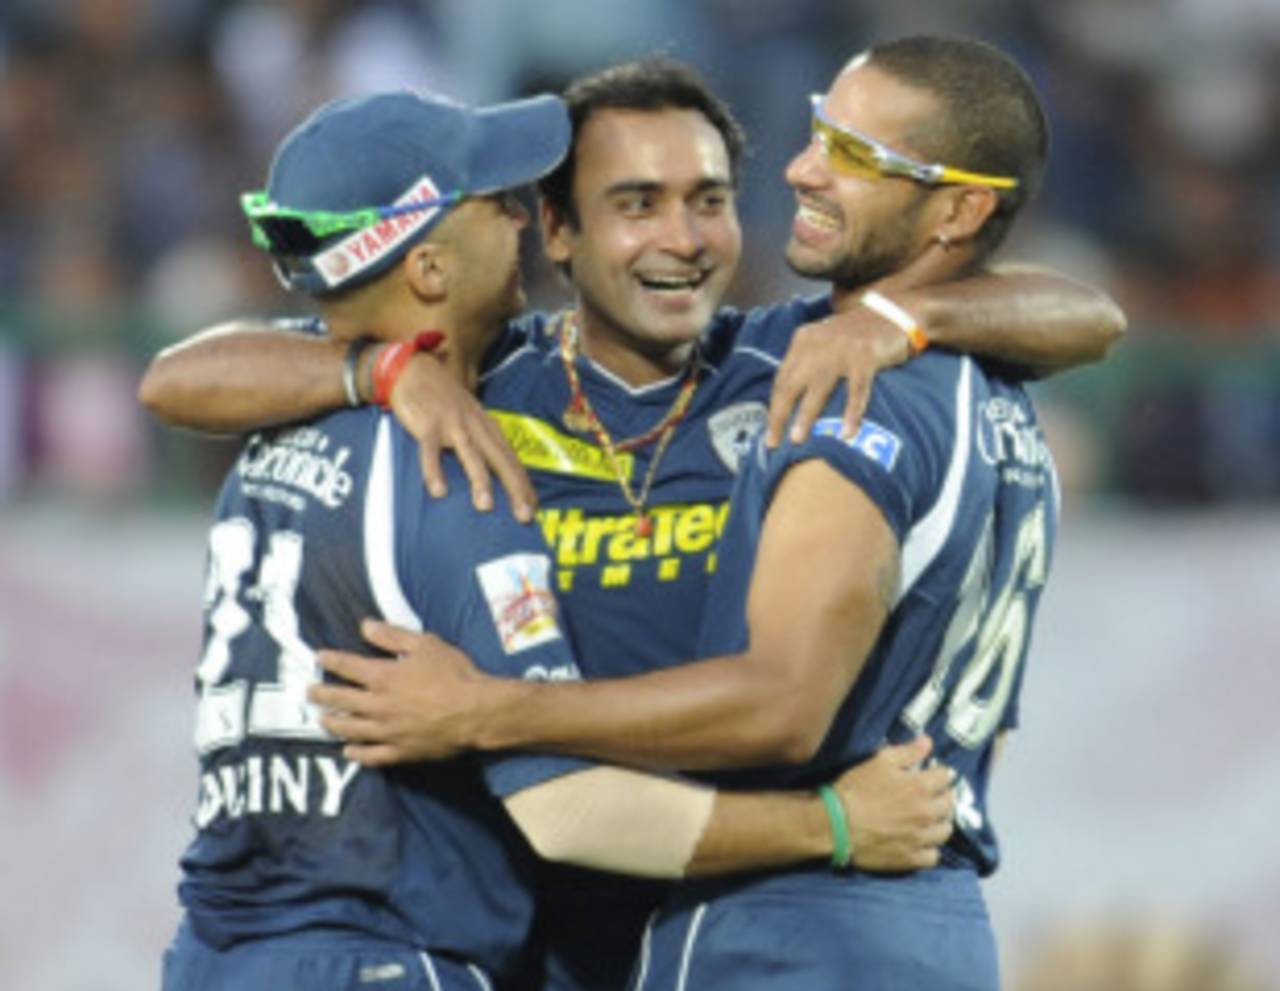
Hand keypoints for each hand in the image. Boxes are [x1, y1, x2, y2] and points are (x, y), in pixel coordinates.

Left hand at [310, 619, 491, 764]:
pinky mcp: (401, 752)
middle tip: (310, 692)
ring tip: (323, 720)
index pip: (348, 667)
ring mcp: (387, 732)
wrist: (476, 711)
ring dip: (333, 724)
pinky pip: (372, 756)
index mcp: (383, 677)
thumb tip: (365, 626)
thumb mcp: (426, 644)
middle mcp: (378, 706)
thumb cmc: (454, 674)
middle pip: (342, 700)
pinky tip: (348, 752)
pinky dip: (357, 754)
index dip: (331, 660)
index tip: (319, 657)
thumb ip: (393, 636)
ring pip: (351, 730)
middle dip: (322, 694)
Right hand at [390, 354, 536, 520]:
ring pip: (470, 454)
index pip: (512, 460)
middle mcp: (476, 426)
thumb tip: (495, 473)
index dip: (524, 485)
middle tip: (524, 515)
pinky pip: (430, 451)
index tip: (534, 510)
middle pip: (500, 459)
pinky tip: (438, 491)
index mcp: (488, 427)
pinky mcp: (427, 424)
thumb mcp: (470, 418)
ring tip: (485, 507)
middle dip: (514, 488)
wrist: (415, 369)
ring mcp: (452, 424)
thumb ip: (482, 442)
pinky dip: (434, 470)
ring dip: (479, 480)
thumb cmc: (445, 401)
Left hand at [764, 309, 908, 447]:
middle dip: (780, 415)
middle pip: (792, 385)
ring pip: (819, 388)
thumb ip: (806, 363)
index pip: (782, 380)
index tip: (768, 434)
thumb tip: (790, 403)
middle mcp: (817, 345)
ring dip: (806, 416)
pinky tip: (847, 432)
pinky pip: (856, 390)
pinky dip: (851, 412)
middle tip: (774, 442)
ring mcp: (842, 350)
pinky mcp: (866, 356)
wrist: (890, 310)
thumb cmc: (854, 335)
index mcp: (803, 341)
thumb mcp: (823, 342)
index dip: (774, 408)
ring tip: (798, 439)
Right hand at [830, 735, 955, 871]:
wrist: (837, 824)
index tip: (933, 774)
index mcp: (921, 787)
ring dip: (940, 823)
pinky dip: (930, 849)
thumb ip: (908, 752)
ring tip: (930, 820)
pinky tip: (921, 842)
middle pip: (950, 804)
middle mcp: (927, 813)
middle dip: (943, 796)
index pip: (945, 776)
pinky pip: (933, 856)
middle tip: (933, 795)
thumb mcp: (880, 761)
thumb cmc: (857, 789)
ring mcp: (920, 838)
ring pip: (945, 831)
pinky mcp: (911, 859)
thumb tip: (928, 742)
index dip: (939, 773)